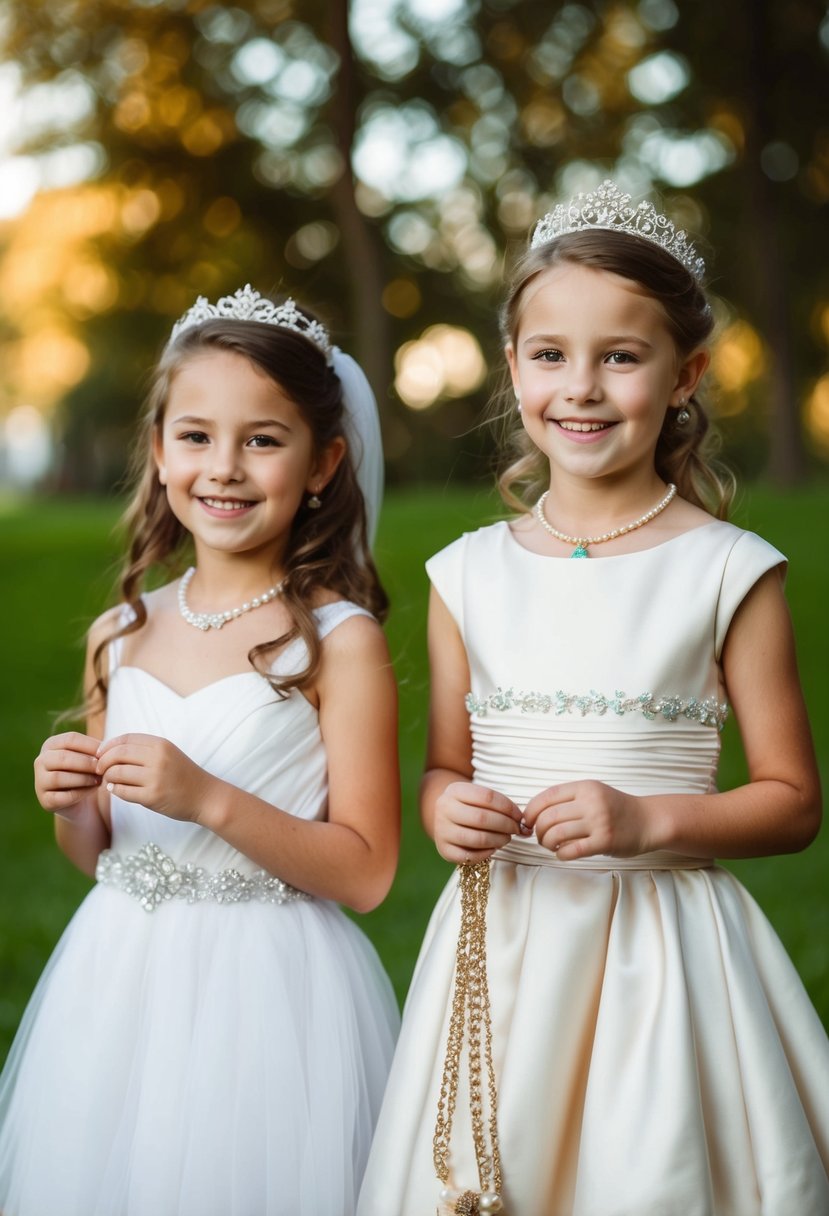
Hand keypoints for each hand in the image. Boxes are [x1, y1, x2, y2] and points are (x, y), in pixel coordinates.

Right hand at [35, 732, 101, 817]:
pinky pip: (62, 796)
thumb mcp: (90, 757)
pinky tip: (92, 790)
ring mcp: (40, 781)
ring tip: (99, 780)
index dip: (90, 745)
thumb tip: (105, 748)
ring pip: (59, 777)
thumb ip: (95, 750)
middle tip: (102, 768)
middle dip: (86, 763)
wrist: (81, 800)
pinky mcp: (45, 800)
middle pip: (63, 757)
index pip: (70, 739)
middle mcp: (41, 761)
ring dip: (83, 778)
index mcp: (51, 745)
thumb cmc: (86, 772)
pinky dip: (80, 793)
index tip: (106, 752)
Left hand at [96, 733, 212, 822]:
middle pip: (118, 754)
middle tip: (99, 769)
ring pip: (117, 773)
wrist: (205, 796)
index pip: (125, 739)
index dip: (108, 745)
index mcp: (161, 745)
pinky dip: (115, 790)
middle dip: (103, 762)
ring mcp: (155, 778)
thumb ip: (144, 750)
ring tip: (109, 780)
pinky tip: (116, 789)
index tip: (100, 754)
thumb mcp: (168, 754)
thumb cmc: (183, 775)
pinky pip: (123, 792)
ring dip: (108, 777)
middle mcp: (158, 758)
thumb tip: (110, 750)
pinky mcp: (152, 797)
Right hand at [433, 781, 521, 863]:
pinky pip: (469, 856)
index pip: (487, 797)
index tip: (520, 816)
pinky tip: (493, 848)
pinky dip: (486, 854)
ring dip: (499, 840)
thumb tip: (525, 826)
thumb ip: (500, 807)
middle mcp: (444, 808)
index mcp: (455, 790)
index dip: (508, 807)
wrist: (445, 818)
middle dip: (506, 825)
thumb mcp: (479, 799)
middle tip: (516, 829)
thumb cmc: (470, 807)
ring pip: (477, 838)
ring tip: (507, 838)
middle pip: (482, 818)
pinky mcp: (443, 850)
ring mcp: (441, 830)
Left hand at [521, 780, 652, 859]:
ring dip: (547, 843)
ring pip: (557, 834)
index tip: (528, 821)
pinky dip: (561, 854)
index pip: (547, 796)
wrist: (649, 820)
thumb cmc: (616, 808)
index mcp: (585, 787)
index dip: (531, 810)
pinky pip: (573, 850)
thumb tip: (535, 814)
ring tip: (551, 846)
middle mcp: (591, 802)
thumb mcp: (594, 793)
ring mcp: (599, 822)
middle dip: (538, 830)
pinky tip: (563, 854)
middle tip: (540, 837)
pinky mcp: (605, 841)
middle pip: (549, 817)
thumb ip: (569, 799)